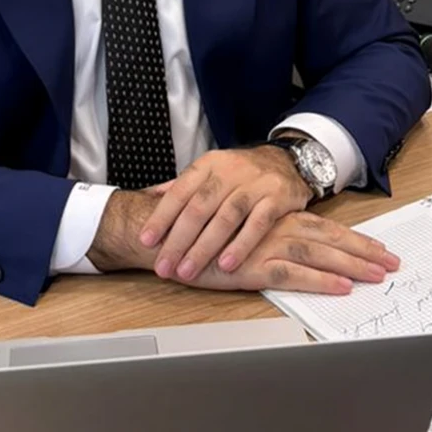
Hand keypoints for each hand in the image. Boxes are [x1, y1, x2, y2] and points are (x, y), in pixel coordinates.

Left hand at [140, 147, 314, 281]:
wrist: (285, 160)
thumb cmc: (240, 173)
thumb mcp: (210, 171)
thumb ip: (182, 186)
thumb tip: (147, 197)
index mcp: (207, 165)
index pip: (179, 192)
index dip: (161, 216)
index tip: (146, 240)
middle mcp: (229, 171)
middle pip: (199, 208)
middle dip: (178, 240)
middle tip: (164, 266)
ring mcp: (255, 184)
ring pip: (226, 217)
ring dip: (205, 247)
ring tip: (188, 271)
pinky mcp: (278, 197)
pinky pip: (258, 224)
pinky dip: (241, 245)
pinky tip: (226, 265)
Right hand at [183, 211, 398, 294]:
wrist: (168, 234)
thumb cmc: (203, 235)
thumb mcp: (243, 232)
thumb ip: (267, 234)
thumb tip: (297, 244)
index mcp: (277, 218)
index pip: (325, 227)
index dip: (355, 239)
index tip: (381, 250)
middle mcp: (276, 228)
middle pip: (330, 238)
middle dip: (364, 252)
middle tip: (392, 263)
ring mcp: (266, 246)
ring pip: (319, 254)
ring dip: (351, 265)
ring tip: (377, 275)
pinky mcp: (252, 267)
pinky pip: (294, 275)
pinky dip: (319, 281)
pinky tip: (340, 287)